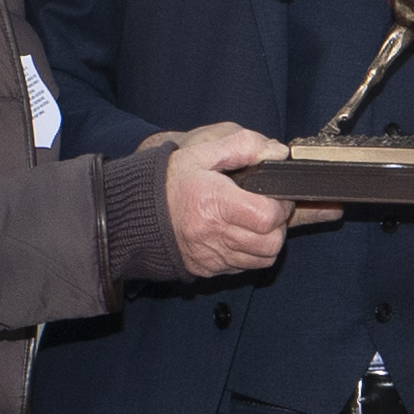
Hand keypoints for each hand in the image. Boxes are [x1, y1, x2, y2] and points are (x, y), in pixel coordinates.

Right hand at [164, 122, 295, 276]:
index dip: (281, 206)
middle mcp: (213, 234)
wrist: (133, 211)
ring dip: (267, 241)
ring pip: (263, 259)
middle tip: (269, 210)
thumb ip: (242, 145)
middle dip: (278, 226)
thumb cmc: (168, 181)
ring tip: (256, 223)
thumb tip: (276, 152)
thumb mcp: (201, 152)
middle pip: (271, 242)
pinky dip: (251, 254)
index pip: (267, 216)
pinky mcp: (208, 268)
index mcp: (214, 203)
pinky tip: (240, 235)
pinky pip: (244, 267)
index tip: (276, 196)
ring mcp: (211, 255)